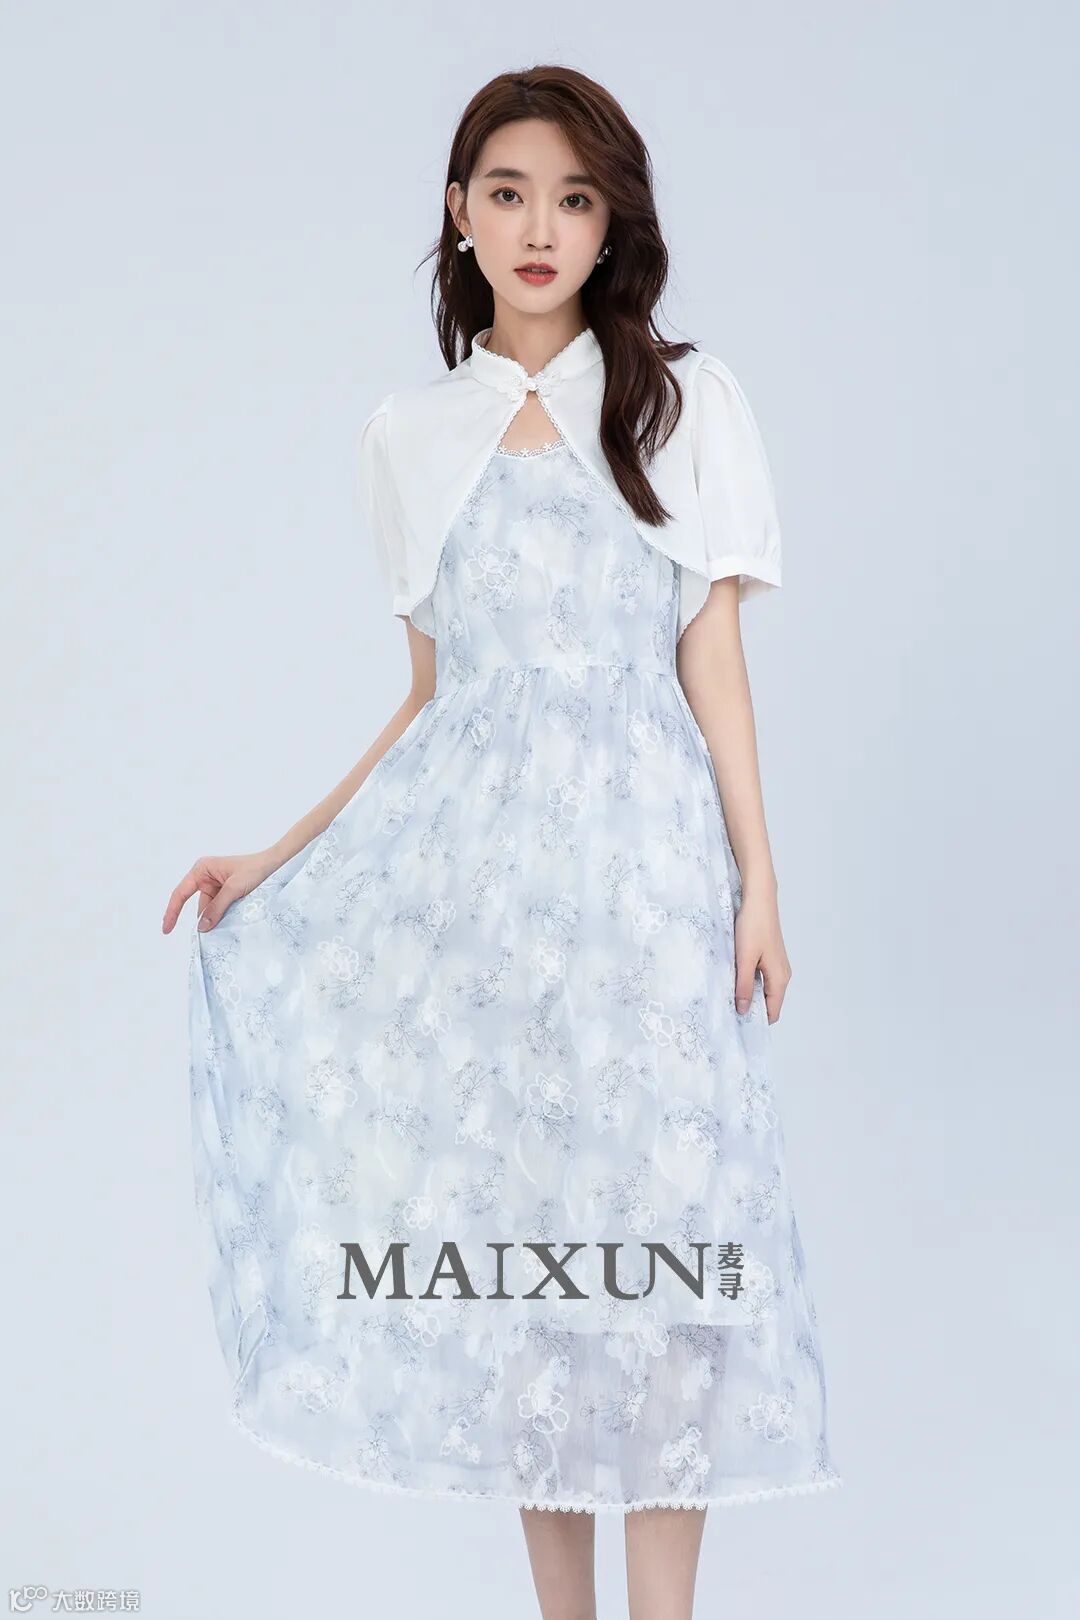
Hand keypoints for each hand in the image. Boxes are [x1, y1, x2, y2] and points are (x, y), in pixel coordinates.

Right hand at [161, 848, 280, 934]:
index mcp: (202, 869)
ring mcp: (217, 887)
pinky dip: (224, 919)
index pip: (181, 893)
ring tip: (227, 927)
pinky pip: (220, 911)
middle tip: (207, 939)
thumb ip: (217, 908)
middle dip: (203, 921)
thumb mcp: (235, 888)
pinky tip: (230, 925)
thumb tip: (201, 928)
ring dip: (216, 921)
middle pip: (197, 906)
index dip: (172, 912)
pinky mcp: (227, 895)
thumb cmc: (256, 869)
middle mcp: (206, 877)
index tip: (167, 930)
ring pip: (210, 912)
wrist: (278, 865)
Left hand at [733, 885, 791, 1024]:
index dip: (756, 1021)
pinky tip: (734, 976)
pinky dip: (749, 981)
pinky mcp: (770, 956)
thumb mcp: (744, 959)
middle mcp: (782, 974)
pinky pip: (761, 977)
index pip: (772, 1012)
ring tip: (728, 994)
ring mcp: (777, 965)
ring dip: (748, 993)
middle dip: (750, 1008)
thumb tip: (743, 1010)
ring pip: (763, 989)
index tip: (737, 1025)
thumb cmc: (753, 926)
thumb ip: (744, 986)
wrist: (759, 899)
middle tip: (727, 1010)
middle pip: (768, 1002)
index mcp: (780, 978)